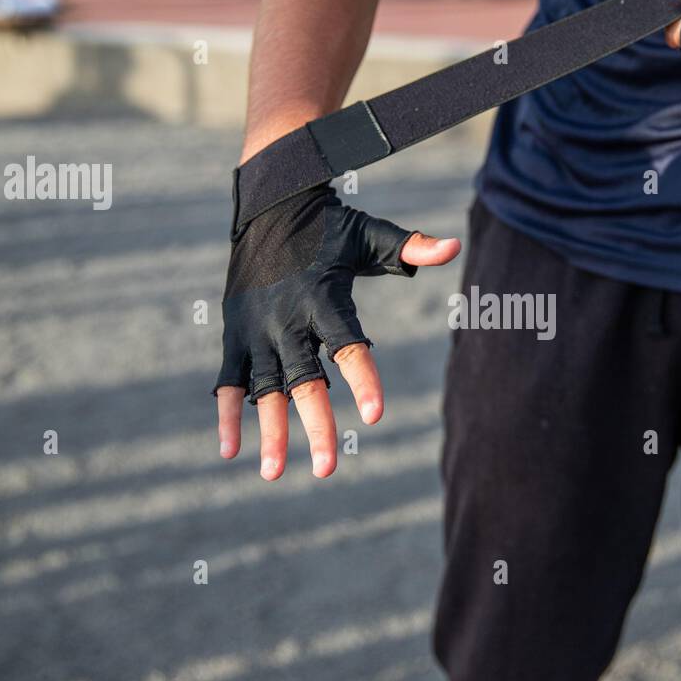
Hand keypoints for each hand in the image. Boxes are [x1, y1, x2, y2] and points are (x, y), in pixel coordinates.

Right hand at [214, 185, 459, 479]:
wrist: (267, 205)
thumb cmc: (328, 226)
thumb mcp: (369, 234)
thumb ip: (410, 248)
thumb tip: (453, 248)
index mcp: (323, 299)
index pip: (348, 345)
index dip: (363, 380)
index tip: (377, 416)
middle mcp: (287, 319)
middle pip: (304, 381)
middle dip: (316, 426)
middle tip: (328, 469)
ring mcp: (256, 330)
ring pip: (263, 390)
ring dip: (268, 433)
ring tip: (274, 475)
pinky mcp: (234, 334)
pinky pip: (228, 381)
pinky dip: (227, 414)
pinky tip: (231, 450)